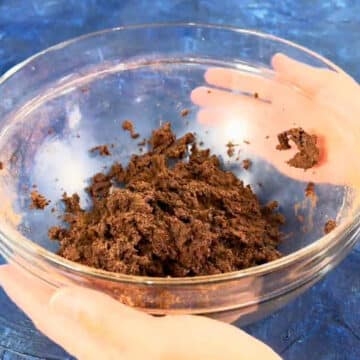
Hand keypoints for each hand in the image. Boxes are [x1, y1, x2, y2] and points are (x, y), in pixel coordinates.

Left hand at [0, 264, 279, 359]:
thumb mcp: (161, 346)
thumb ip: (111, 325)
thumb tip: (58, 299)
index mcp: (107, 352)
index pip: (54, 320)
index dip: (27, 295)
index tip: (5, 267)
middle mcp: (112, 350)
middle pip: (64, 318)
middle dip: (39, 291)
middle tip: (21, 264)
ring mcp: (131, 345)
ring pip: (85, 314)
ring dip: (65, 290)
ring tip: (50, 270)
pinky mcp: (150, 338)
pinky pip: (111, 312)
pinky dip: (97, 294)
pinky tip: (101, 285)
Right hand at [191, 54, 359, 186]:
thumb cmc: (350, 113)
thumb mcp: (327, 85)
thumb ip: (299, 75)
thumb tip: (273, 61)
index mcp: (288, 93)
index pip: (253, 83)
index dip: (232, 79)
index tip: (209, 76)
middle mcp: (277, 113)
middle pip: (242, 104)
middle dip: (218, 100)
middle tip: (194, 97)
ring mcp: (275, 134)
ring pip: (242, 125)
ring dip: (221, 121)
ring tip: (200, 118)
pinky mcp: (277, 156)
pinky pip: (253, 146)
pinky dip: (237, 139)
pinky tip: (220, 135)